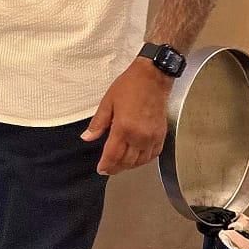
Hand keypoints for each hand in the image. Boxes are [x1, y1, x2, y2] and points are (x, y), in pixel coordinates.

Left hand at [82, 58, 173, 174]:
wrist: (152, 79)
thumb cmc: (128, 87)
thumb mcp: (107, 102)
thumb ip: (98, 123)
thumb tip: (87, 137)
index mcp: (124, 128)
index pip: (113, 154)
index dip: (106, 165)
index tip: (101, 170)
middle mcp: (140, 136)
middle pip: (127, 161)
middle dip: (116, 167)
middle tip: (108, 169)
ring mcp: (153, 137)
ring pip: (141, 160)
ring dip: (130, 166)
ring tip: (120, 166)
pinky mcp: (162, 135)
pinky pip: (153, 154)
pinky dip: (144, 160)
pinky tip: (137, 159)